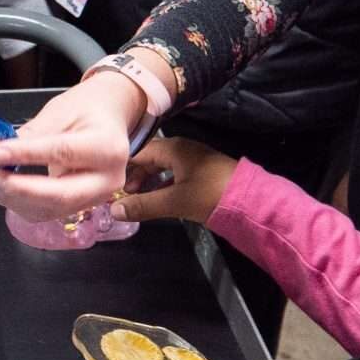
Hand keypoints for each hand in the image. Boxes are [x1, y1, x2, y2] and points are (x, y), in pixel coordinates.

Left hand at [0, 63, 174, 218]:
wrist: (109, 121)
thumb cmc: (87, 111)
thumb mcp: (61, 111)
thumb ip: (33, 133)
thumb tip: (2, 149)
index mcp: (108, 147)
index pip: (63, 153)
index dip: (27, 156)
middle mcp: (108, 179)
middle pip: (60, 195)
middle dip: (20, 190)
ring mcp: (97, 198)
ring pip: (51, 209)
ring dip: (15, 200)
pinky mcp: (82, 206)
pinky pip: (48, 211)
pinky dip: (22, 204)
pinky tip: (4, 190)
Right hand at [111, 136, 240, 225]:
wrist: (251, 202)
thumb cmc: (210, 195)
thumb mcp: (174, 201)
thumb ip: (143, 205)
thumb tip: (113, 210)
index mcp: (173, 148)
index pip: (137, 152)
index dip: (120, 167)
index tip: (107, 184)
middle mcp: (180, 149)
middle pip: (148, 158)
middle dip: (133, 176)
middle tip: (121, 195)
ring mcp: (191, 160)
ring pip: (160, 167)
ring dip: (147, 182)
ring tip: (135, 199)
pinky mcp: (200, 172)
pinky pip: (172, 174)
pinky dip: (160, 185)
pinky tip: (155, 199)